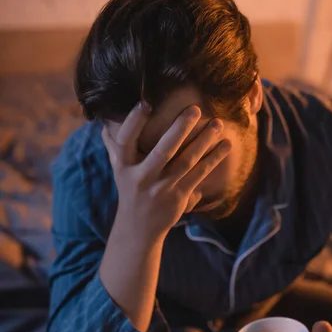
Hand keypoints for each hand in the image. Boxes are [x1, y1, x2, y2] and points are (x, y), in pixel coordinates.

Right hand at [102, 102, 230, 238]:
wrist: (139, 227)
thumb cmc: (129, 188)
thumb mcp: (118, 168)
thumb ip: (114, 144)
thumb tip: (105, 120)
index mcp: (124, 166)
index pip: (125, 141)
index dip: (133, 122)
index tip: (146, 103)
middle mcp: (142, 177)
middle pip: (162, 151)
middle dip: (179, 129)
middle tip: (195, 109)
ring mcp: (162, 188)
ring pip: (186, 161)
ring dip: (204, 141)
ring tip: (218, 124)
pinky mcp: (180, 197)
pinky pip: (199, 174)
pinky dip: (214, 158)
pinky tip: (226, 145)